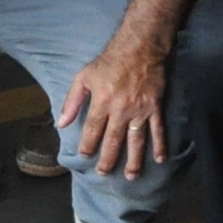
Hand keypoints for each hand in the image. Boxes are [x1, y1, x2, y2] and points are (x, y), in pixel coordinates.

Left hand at [58, 31, 170, 176]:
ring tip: (131, 176)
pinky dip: (160, 145)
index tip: (85, 156)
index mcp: (102, 103)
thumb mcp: (84, 77)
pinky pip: (158, 129)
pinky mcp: (155, 107)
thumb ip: (72, 101)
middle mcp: (121, 110)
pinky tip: (159, 159)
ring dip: (133, 160)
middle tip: (103, 173)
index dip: (88, 146)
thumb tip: (62, 123)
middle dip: (107, 159)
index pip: (93, 131)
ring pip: (136, 141)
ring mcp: (140, 110)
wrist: (140, 46)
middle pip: (113, 141)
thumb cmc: (109, 61)